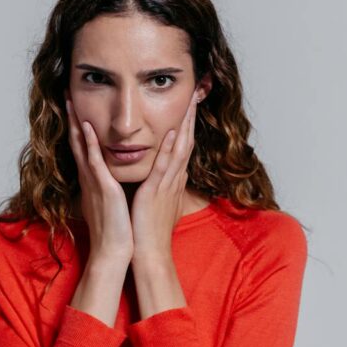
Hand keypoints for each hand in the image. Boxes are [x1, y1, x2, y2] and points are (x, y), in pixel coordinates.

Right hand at [65, 97, 133, 263]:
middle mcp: (90, 178)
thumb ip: (108, 188)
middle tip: (66, 95)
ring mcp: (94, 182)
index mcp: (93, 181)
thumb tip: (111, 179)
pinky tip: (86, 127)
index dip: (77, 126)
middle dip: (71, 118)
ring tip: (70, 102)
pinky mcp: (103, 189)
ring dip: (75, 123)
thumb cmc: (115, 230)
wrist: (114, 252)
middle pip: (76, 142)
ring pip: (81, 147)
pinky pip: (94, 162)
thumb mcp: (110, 203)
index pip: (83, 147)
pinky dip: (89, 143)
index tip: (75, 107)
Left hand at [130, 88, 198, 263]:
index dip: (188, 124)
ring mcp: (167, 185)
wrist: (149, 254)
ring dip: (184, 124)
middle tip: (197, 92)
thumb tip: (167, 177)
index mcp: (173, 180)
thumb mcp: (159, 203)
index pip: (183, 146)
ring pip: (179, 149)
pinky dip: (168, 149)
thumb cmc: (150, 231)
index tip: (191, 104)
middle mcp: (174, 179)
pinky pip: (163, 167)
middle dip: (191, 117)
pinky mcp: (155, 193)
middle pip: (187, 142)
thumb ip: (163, 187)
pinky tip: (171, 132)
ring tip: (189, 102)